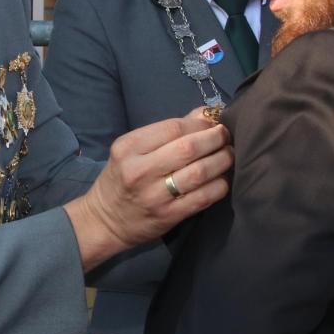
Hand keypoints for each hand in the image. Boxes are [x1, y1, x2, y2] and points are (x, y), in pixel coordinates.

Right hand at [65, 111, 232, 270]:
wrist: (104, 220)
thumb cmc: (122, 178)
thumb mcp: (133, 149)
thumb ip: (167, 131)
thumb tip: (206, 113)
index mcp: (128, 147)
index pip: (173, 127)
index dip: (200, 123)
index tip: (213, 123)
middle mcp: (139, 170)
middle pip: (188, 148)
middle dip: (215, 138)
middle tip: (227, 137)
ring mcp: (154, 195)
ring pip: (199, 172)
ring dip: (222, 160)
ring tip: (229, 155)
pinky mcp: (167, 216)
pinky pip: (203, 198)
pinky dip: (219, 185)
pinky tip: (222, 179)